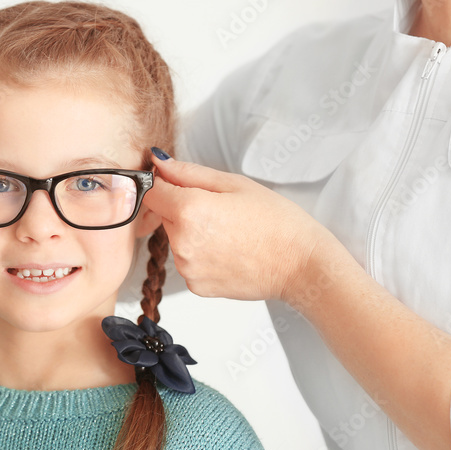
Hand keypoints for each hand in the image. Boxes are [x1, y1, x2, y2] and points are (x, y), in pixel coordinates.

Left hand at [144, 151, 337, 302]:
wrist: (300, 265)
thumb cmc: (276, 222)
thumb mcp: (234, 184)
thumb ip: (189, 173)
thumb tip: (159, 163)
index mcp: (189, 210)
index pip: (150, 192)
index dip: (162, 184)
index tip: (178, 184)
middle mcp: (181, 243)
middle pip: (162, 216)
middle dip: (181, 208)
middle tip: (219, 210)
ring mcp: (187, 268)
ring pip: (175, 240)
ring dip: (190, 233)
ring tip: (227, 232)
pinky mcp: (196, 286)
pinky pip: (187, 262)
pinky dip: (200, 255)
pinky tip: (228, 251)